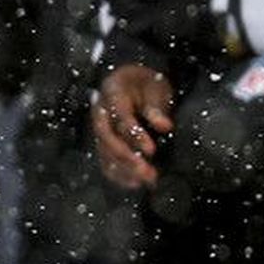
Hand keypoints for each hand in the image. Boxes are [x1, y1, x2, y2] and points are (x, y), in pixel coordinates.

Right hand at [92, 65, 174, 190]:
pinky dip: (117, 173)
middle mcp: (100, 111)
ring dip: (124, 169)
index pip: (121, 117)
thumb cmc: (147, 83)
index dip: (135, 135)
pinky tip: (134, 183)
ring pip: (105, 151)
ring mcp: (99, 126)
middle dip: (127, 157)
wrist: (133, 80)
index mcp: (113, 92)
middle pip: (108, 138)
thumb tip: (165, 126)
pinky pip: (105, 158)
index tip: (151, 150)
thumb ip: (157, 107)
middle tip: (147, 172)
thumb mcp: (156, 86)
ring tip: (145, 181)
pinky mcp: (102, 140)